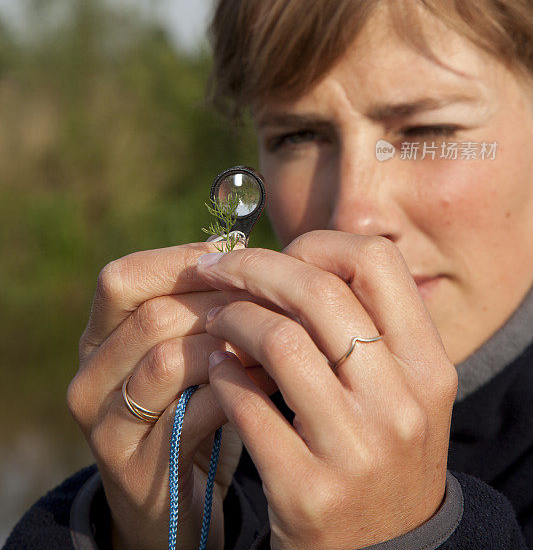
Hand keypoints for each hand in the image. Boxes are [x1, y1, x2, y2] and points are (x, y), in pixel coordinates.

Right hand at [67, 242, 276, 549]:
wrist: (171, 509)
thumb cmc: (190, 412)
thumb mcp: (183, 353)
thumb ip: (196, 306)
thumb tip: (240, 246)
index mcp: (98, 340)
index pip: (121, 278)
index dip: (178, 261)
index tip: (233, 256)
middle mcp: (89, 379)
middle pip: (151, 315)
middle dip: (219, 304)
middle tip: (271, 302)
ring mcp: (106, 426)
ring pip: (168, 360)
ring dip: (230, 345)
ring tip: (275, 340)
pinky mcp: (137, 468)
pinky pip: (193, 412)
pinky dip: (239, 390)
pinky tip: (272, 384)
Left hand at [197, 231, 457, 549]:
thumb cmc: (380, 453)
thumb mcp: (399, 389)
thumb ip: (362, 325)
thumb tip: (290, 259)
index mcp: (429, 365)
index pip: (377, 262)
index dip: (319, 245)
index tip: (282, 255)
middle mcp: (402, 404)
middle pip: (320, 293)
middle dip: (256, 269)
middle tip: (220, 270)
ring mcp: (357, 451)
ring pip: (280, 342)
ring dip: (232, 319)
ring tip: (215, 318)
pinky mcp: (307, 492)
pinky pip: (247, 405)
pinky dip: (222, 374)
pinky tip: (217, 370)